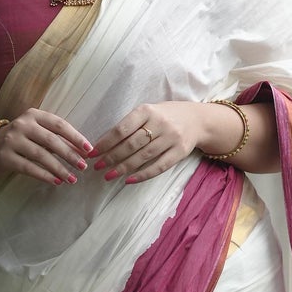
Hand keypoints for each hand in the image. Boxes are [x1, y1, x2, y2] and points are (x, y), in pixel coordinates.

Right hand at [0, 106, 93, 186]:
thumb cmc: (21, 139)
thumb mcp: (37, 132)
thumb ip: (56, 138)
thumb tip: (82, 152)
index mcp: (33, 115)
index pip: (59, 124)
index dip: (75, 137)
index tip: (88, 149)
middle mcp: (22, 125)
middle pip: (51, 140)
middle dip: (70, 155)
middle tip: (83, 167)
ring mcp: (12, 140)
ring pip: (41, 155)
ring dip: (59, 168)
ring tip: (72, 179)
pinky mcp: (5, 157)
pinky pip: (29, 168)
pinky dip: (44, 175)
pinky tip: (56, 181)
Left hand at [91, 101, 217, 181]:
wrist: (198, 119)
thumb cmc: (166, 115)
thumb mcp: (149, 111)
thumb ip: (131, 124)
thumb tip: (105, 143)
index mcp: (147, 110)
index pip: (122, 129)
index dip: (105, 143)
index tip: (93, 153)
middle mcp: (160, 123)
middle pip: (131, 144)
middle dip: (111, 157)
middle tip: (97, 167)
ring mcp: (171, 138)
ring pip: (143, 156)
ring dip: (123, 168)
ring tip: (108, 175)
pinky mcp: (180, 152)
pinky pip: (159, 166)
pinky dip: (143, 175)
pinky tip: (129, 180)